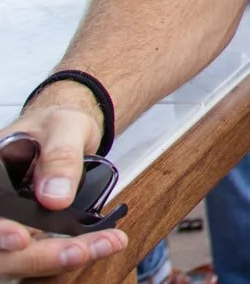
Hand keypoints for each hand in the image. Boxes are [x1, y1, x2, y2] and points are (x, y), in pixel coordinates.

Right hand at [0, 91, 129, 275]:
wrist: (65, 134)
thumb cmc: (56, 126)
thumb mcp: (64, 127)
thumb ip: (60, 156)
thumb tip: (54, 196)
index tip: (21, 238)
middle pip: (3, 248)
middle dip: (38, 255)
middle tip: (81, 249)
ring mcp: (10, 226)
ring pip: (21, 259)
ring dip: (58, 260)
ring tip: (103, 245)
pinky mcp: (31, 238)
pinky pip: (42, 258)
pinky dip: (68, 257)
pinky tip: (99, 246)